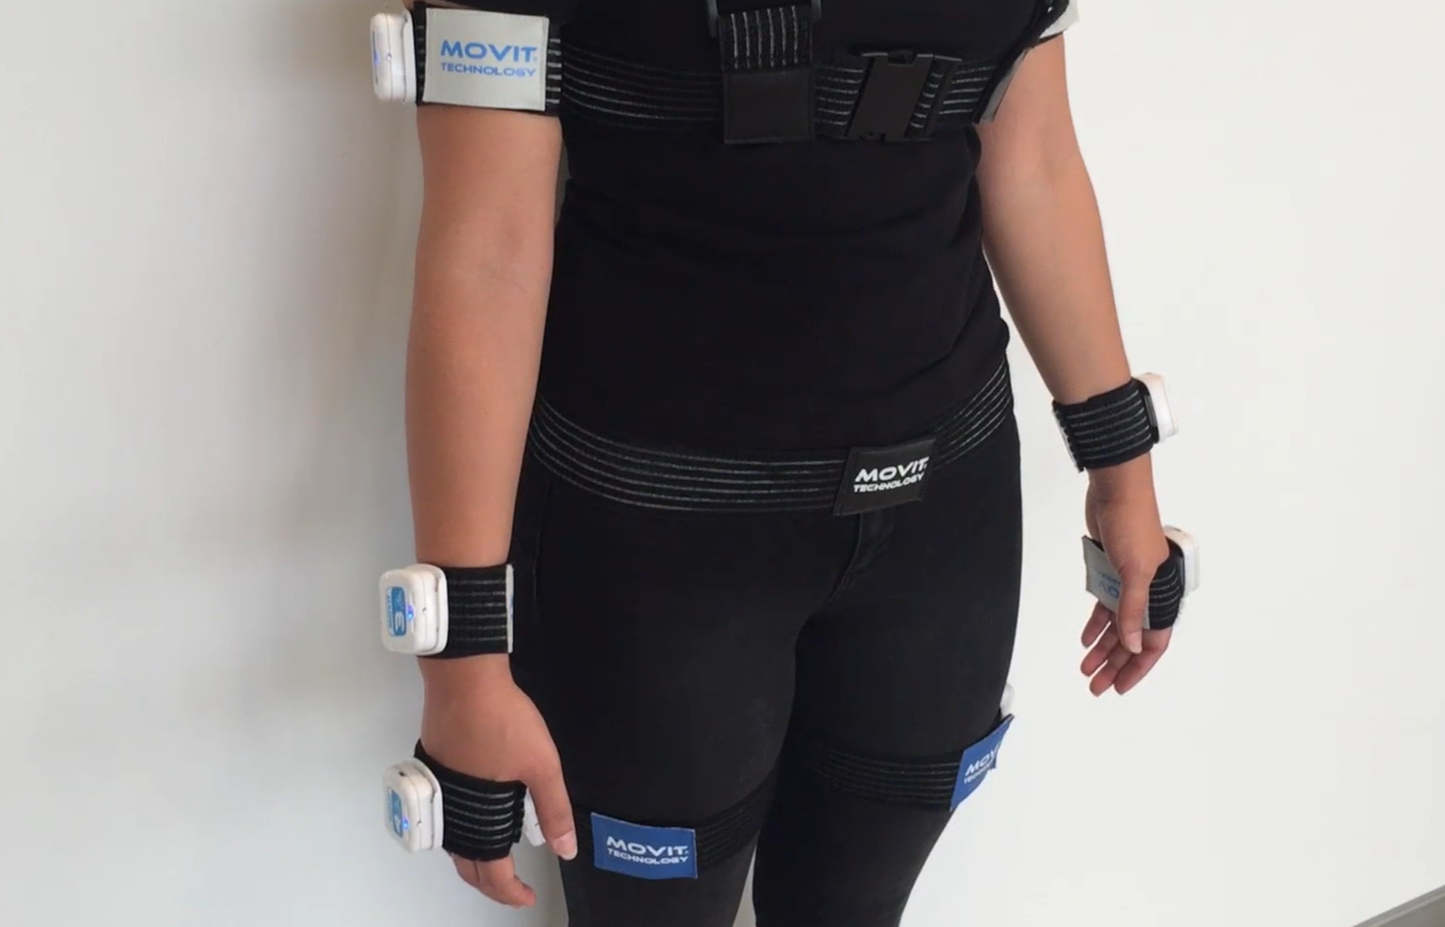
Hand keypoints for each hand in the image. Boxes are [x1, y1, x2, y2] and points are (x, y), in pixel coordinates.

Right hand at [419, 657, 575, 907]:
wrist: (465, 680)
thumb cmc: (501, 718)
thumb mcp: (541, 765)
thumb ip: (554, 809)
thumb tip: (566, 847)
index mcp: (479, 817)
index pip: (492, 873)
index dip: (511, 892)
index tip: (527, 897)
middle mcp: (452, 812)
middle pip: (467, 865)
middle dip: (490, 883)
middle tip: (512, 888)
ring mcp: (440, 792)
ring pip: (453, 842)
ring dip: (474, 858)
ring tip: (499, 858)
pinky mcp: (435, 771)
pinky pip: (446, 816)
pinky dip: (463, 831)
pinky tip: (480, 817)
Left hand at [1078, 457, 1172, 695]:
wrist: (1115, 490)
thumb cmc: (1131, 524)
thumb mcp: (1133, 571)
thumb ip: (1132, 609)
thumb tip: (1132, 645)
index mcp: (1161, 595)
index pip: (1153, 642)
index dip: (1137, 668)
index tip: (1120, 687)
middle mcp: (1147, 592)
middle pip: (1132, 639)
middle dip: (1114, 665)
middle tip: (1095, 686)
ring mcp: (1128, 582)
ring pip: (1117, 626)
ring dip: (1102, 648)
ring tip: (1085, 669)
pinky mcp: (1110, 571)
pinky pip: (1105, 606)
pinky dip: (1096, 624)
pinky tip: (1084, 640)